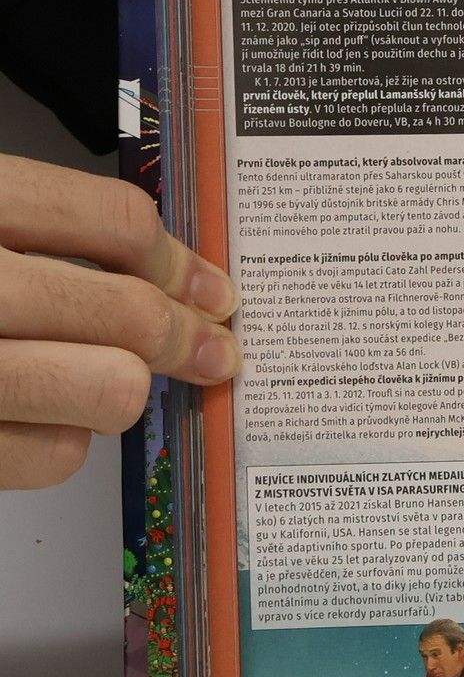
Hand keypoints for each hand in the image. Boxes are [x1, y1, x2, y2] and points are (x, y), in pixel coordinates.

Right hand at [1, 156, 238, 489]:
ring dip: (121, 387)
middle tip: (212, 348)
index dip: (181, 261)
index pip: (112, 222)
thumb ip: (40, 232)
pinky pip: (55, 454)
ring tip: (111, 378)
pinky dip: (62, 440)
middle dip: (186, 337)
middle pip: (125, 312)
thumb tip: (172, 280)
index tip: (211, 288)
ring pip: (108, 389)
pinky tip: (37, 415)